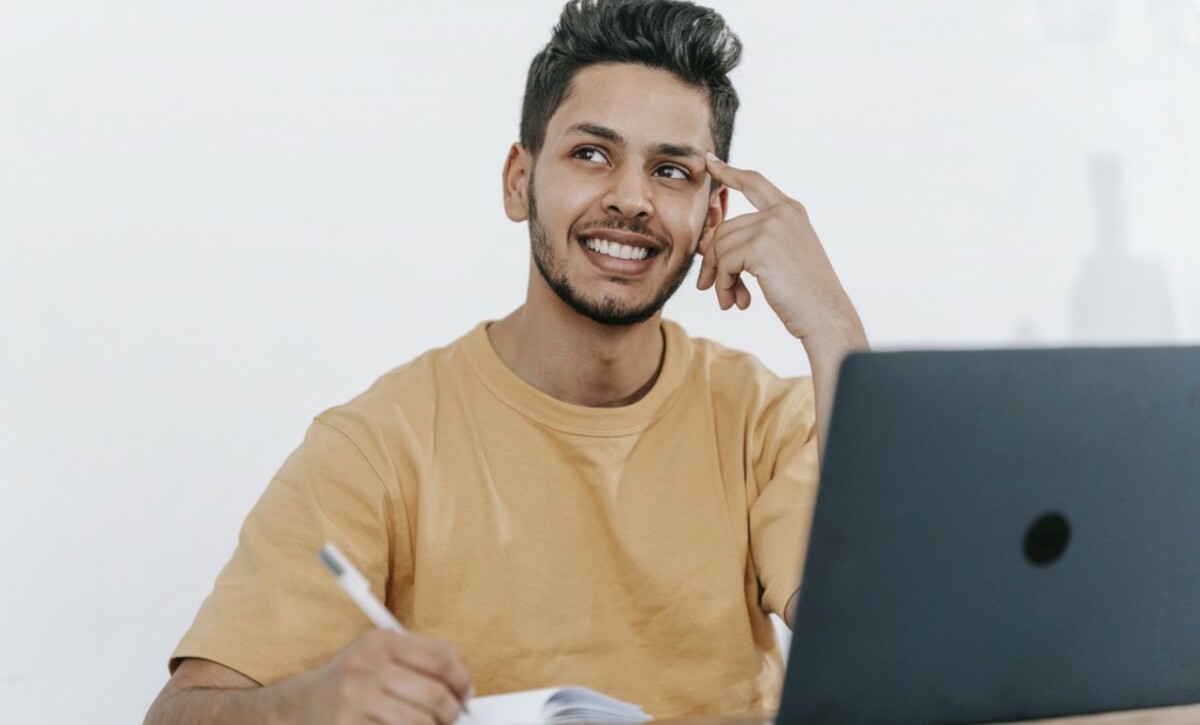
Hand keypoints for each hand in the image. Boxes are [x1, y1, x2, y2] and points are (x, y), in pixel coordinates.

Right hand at [293, 629, 472, 724]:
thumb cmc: (348, 682)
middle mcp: (366, 668)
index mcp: (379, 642)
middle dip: (451, 713)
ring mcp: (355, 701)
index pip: (441, 658)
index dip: (462, 680)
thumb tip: (464, 684)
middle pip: (435, 695)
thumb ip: (420, 657)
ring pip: (421, 723)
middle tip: (450, 717)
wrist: (296, 707)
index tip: (466, 694)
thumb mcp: (377, 654)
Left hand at [698, 153, 859, 344]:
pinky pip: (724, 263)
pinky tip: (736, 302)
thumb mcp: (782, 258)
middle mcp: (782, 212)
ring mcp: (772, 226)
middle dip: (714, 261)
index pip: (754, 183)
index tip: (710, 163)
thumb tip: (708, 243)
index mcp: (791, 211)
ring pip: (720, 247)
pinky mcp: (761, 246)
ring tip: (729, 301)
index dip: (730, 173)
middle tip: (711, 288)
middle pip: (725, 228)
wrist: (826, 315)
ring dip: (720, 279)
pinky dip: (724, 286)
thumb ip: (754, 242)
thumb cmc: (805, 295)